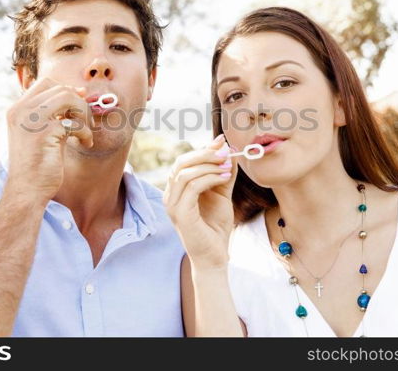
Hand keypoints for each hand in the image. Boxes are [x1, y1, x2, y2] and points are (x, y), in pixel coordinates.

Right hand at [4, 77, 94, 205]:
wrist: (26, 190)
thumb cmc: (36, 164)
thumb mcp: (38, 133)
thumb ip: (51, 114)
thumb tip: (77, 91)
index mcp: (17, 109)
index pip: (45, 82)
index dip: (67, 89)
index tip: (80, 101)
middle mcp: (21, 111)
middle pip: (60, 88)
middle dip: (79, 103)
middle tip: (86, 121)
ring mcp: (32, 120)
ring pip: (68, 97)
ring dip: (84, 113)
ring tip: (86, 131)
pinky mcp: (45, 133)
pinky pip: (75, 123)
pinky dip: (85, 132)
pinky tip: (85, 143)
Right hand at [163, 134, 237, 269]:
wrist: (215, 256)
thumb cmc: (215, 227)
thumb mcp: (221, 194)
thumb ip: (223, 173)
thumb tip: (227, 148)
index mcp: (176, 190)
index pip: (184, 161)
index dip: (203, 149)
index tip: (223, 142)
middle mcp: (169, 195)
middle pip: (181, 163)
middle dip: (205, 154)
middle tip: (226, 152)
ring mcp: (172, 205)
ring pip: (185, 173)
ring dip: (209, 165)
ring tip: (227, 166)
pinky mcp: (179, 213)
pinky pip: (192, 186)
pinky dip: (209, 177)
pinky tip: (224, 177)